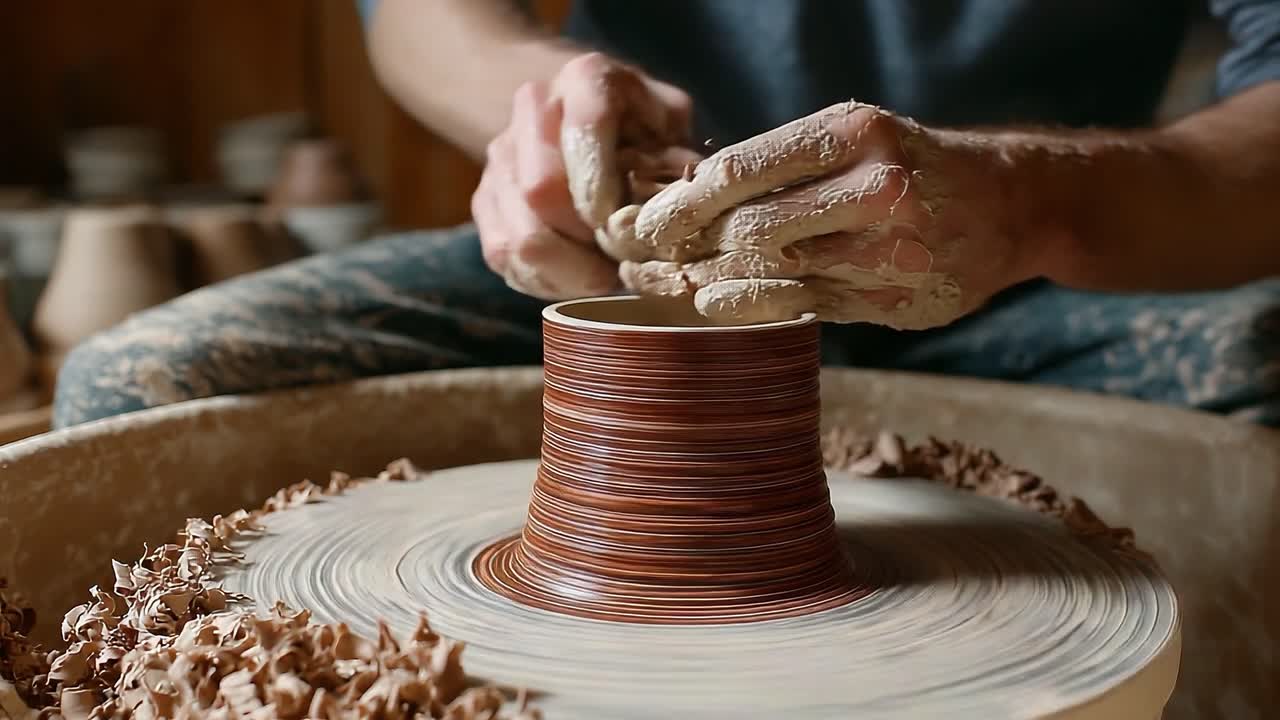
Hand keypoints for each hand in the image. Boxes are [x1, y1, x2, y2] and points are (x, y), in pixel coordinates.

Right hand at [472, 52, 694, 299]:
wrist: (578, 117)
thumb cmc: (640, 127)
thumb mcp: (670, 125)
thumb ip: (678, 156)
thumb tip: (680, 207)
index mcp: (586, 79)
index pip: (585, 129)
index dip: (601, 185)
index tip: (620, 225)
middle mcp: (532, 109)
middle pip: (540, 189)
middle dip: (585, 239)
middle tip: (620, 260)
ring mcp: (500, 156)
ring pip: (518, 234)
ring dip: (567, 269)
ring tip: (603, 275)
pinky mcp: (484, 201)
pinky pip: (503, 256)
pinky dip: (543, 280)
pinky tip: (576, 277)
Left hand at [610, 102, 1041, 328]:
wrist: (1008, 206)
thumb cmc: (908, 165)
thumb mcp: (856, 137)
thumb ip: (783, 163)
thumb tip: (690, 195)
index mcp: (856, 134)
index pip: (740, 170)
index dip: (683, 202)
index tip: (649, 218)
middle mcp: (876, 189)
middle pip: (749, 227)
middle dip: (692, 244)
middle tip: (657, 254)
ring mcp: (888, 251)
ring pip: (773, 271)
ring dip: (715, 278)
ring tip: (681, 276)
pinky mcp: (892, 299)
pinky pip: (802, 305)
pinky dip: (750, 304)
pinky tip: (718, 301)